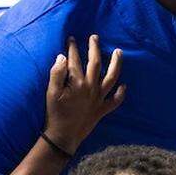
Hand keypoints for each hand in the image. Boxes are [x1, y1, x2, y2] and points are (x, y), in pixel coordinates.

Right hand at [44, 34, 125, 154]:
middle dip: (94, 49)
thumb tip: (62, 57)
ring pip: (111, 78)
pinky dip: (120, 94)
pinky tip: (124, 86)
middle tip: (94, 37)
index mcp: (77, 82)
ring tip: (119, 52)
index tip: (71, 39)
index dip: (72, 48)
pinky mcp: (101, 110)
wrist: (63, 137)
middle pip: (95, 63)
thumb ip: (56, 73)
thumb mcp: (51, 92)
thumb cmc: (55, 114)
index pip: (75, 60)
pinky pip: (114, 101)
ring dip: (116, 64)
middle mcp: (91, 88)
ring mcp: (98, 99)